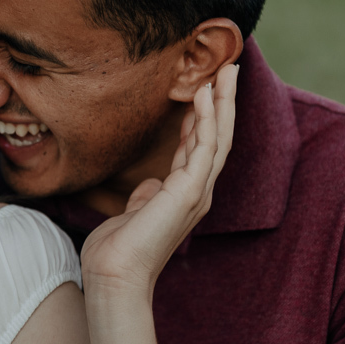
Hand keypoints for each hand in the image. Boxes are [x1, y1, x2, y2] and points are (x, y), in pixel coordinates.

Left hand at [81, 64, 237, 297]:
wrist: (114, 275)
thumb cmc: (118, 250)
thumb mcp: (134, 214)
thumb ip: (147, 196)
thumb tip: (150, 184)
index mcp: (183, 195)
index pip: (199, 147)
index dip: (203, 116)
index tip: (205, 88)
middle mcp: (196, 191)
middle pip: (217, 137)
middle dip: (223, 102)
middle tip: (230, 68)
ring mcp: (196, 192)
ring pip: (218, 137)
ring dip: (223, 102)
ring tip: (227, 70)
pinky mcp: (189, 192)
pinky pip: (204, 147)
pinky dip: (206, 119)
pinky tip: (204, 94)